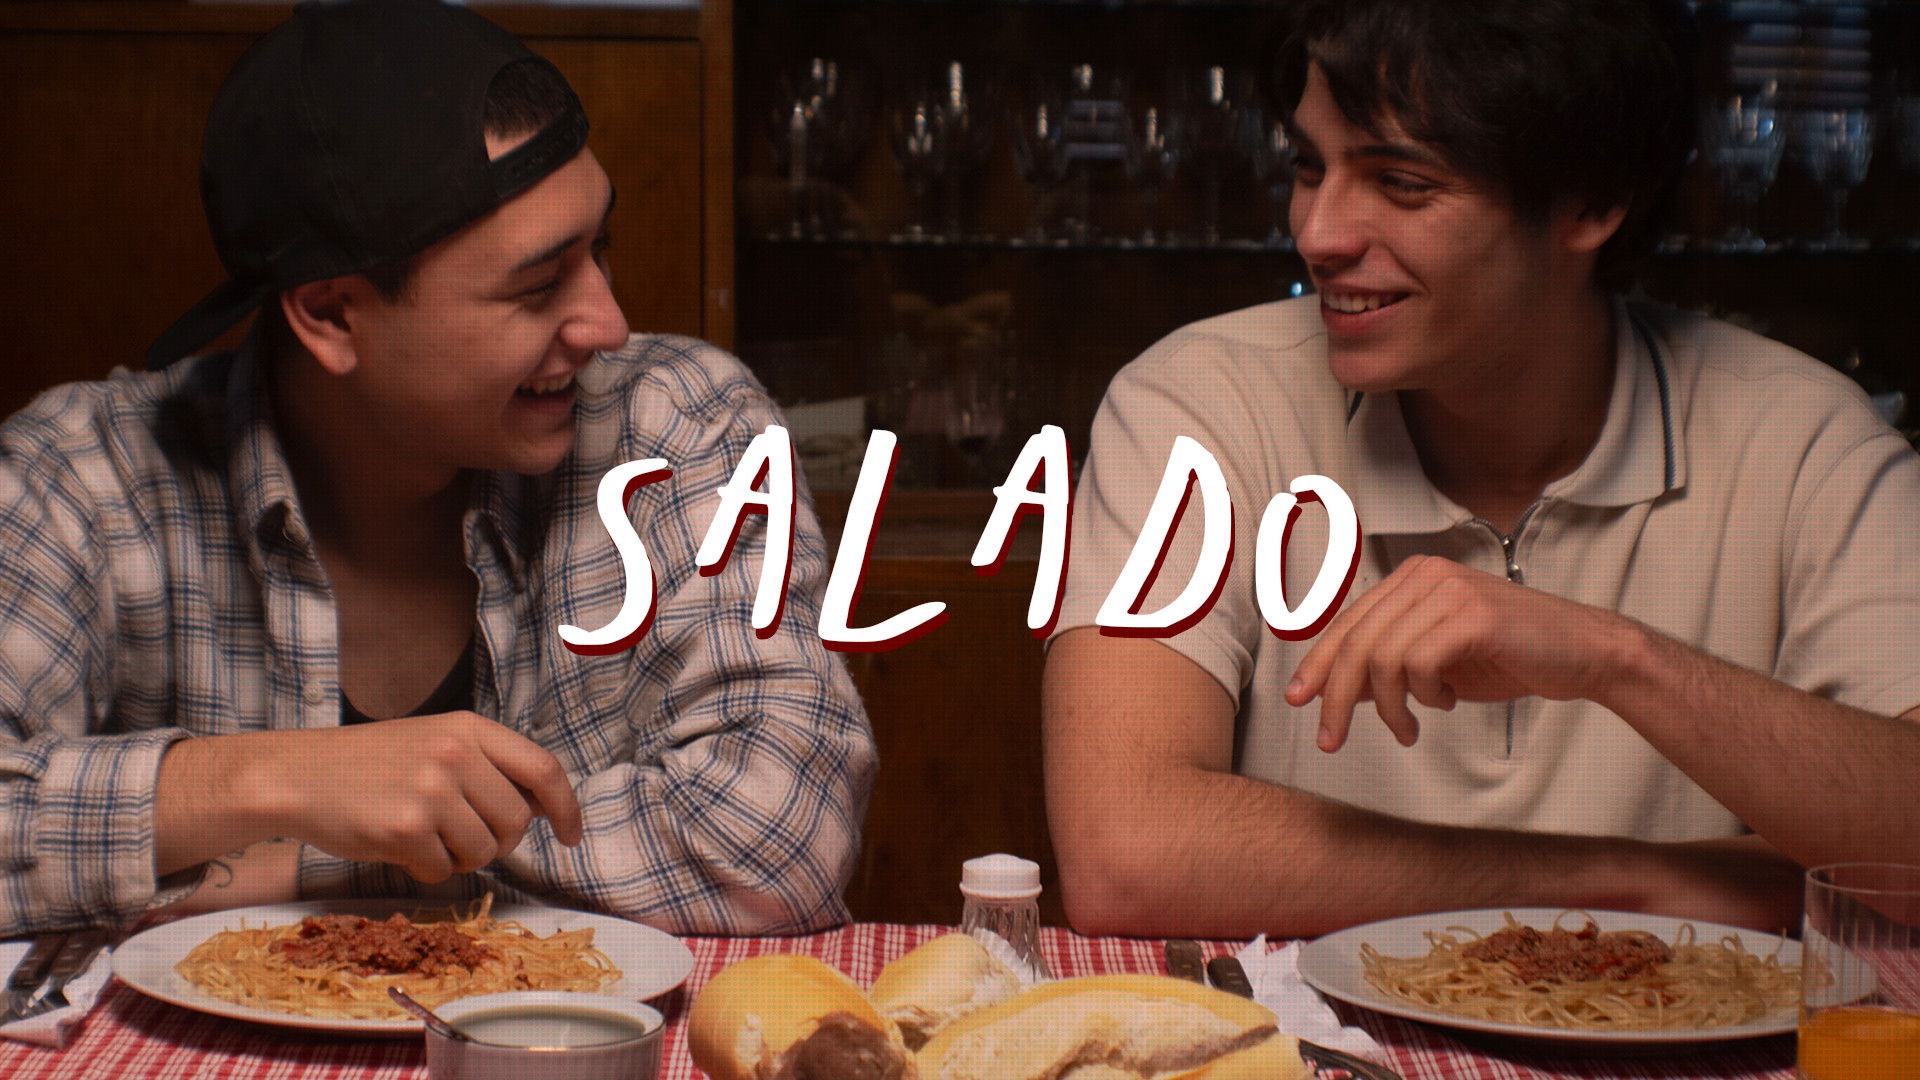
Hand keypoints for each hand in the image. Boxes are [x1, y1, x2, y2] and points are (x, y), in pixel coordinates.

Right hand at [158, 711, 582, 882]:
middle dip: (498, 842)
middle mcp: (455, 753)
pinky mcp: (404, 828)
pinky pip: (442, 870)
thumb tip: (542, 807)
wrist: (297, 775)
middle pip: (516, 821)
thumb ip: (487, 765)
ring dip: (459, 857)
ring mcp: (430, 790)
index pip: (544, 769)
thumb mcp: (437, 741)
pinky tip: (398, 847)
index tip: (571, 835)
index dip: (567, 807)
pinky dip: (424, 869)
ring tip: (424, 836)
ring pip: (483, 851)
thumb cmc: (370, 765)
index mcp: (470, 728)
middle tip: (462, 837)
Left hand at [1286, 555, 1635, 750]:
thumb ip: (1388, 669)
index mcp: (1411, 578)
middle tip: (1331, 739)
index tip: (1298, 700)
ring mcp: (1450, 590)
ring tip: (1408, 730)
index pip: (1347, 623)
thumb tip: (1334, 691)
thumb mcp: (1436, 665)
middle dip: (1336, 697)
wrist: (1584, 654)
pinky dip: (1423, 695)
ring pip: (1382, 656)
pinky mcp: (1474, 615)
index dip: (1317, 664)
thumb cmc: (1509, 658)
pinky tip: (1445, 704)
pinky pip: (1419, 663)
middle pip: (1356, 641)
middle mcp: (1425, 574)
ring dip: (1389, 707)